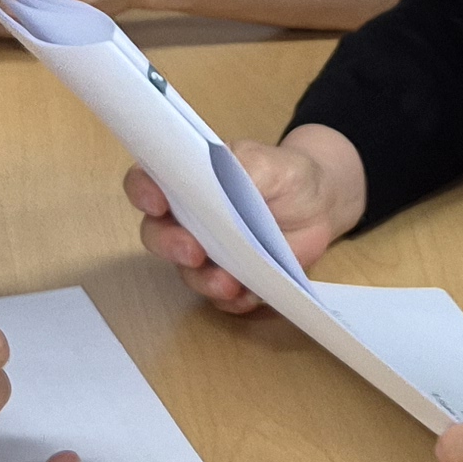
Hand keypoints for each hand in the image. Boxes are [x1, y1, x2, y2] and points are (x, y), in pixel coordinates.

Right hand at [128, 127, 364, 313]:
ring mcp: (206, 253)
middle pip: (156, 235)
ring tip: (229, 284)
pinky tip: (249, 294)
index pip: (147, 182)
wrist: (319, 206)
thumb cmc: (287, 175)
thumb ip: (241, 168)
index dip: (143, 192)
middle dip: (169, 246)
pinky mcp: (228, 279)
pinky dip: (233, 299)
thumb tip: (216, 183)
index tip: (156, 202)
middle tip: (194, 252)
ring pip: (187, 273)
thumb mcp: (269, 162)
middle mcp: (187, 218)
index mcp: (187, 179)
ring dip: (203, 281)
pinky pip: (220, 297)